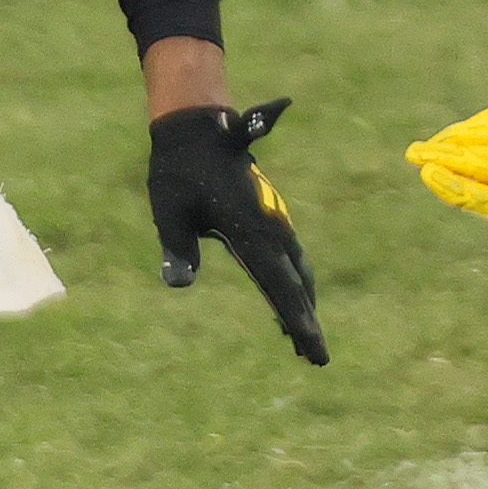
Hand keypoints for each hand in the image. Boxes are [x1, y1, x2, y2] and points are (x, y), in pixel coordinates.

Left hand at [147, 100, 328, 364]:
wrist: (198, 129)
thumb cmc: (179, 172)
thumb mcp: (170, 213)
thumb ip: (177, 249)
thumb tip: (178, 284)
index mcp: (250, 231)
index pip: (279, 285)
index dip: (298, 319)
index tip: (313, 348)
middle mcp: (270, 228)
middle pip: (296, 284)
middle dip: (307, 322)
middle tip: (317, 359)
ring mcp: (273, 223)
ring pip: (297, 272)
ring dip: (303, 305)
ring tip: (305, 345)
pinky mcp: (267, 220)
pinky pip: (287, 260)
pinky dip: (293, 286)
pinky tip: (288, 309)